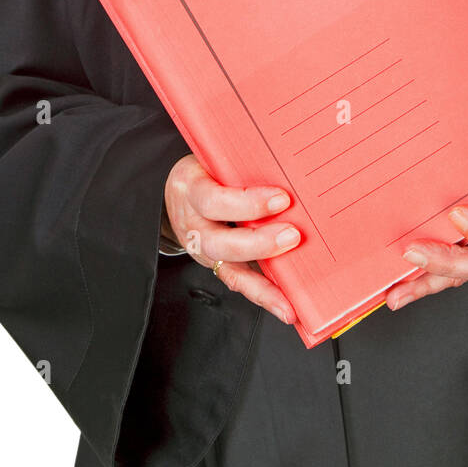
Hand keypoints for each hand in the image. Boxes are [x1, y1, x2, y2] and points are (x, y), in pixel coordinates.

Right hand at [163, 154, 299, 323]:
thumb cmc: (205, 172)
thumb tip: (288, 162)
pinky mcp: (216, 264)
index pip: (214, 200)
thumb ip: (241, 163)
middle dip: (259, 243)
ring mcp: (204, 249)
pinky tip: (285, 307)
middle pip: (220, 242)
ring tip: (290, 296)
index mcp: (191, 189)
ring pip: (229, 270)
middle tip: (292, 236)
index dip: (248, 202)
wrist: (175, 193)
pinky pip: (238, 283)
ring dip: (263, 285)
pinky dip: (263, 296)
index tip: (281, 198)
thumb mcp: (214, 159)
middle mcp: (194, 224)